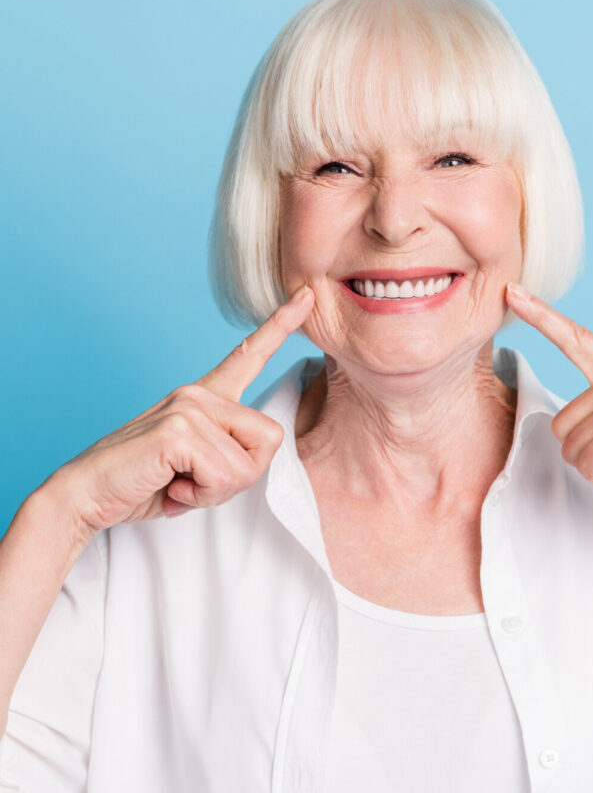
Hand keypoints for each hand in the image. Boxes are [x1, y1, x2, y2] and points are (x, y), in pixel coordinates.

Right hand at [48, 285, 315, 537]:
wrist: (86, 495)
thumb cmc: (142, 483)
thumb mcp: (198, 467)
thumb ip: (229, 454)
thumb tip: (257, 456)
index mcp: (204, 397)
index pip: (249, 355)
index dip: (281, 326)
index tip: (307, 296)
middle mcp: (199, 394)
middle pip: (270, 439)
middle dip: (241, 477)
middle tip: (196, 484)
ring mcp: (189, 406)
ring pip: (248, 464)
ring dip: (216, 491)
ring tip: (178, 485)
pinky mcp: (179, 429)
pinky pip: (224, 475)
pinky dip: (201, 495)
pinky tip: (170, 488)